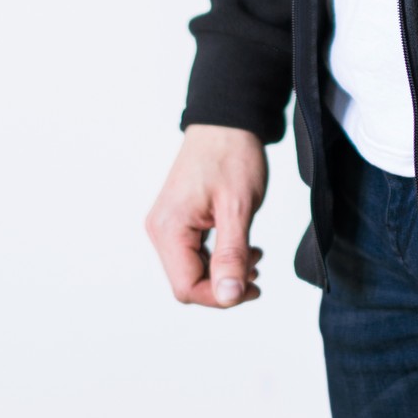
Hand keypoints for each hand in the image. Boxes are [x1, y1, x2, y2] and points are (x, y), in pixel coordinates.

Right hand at [145, 125, 267, 307]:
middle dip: (224, 284)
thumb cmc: (232, 155)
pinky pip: (194, 253)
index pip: (186, 287)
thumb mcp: (238, 208)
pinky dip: (219, 257)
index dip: (220, 297)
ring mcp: (168, 224)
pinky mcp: (178, 220)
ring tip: (253, 255)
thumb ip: (232, 255)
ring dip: (224, 271)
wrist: (227, 121)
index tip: (252, 288)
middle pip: (187, 281)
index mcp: (169, 228)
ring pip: (192, 269)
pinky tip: (242, 248)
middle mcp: (161, 230)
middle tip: (256, 270)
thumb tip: (229, 297)